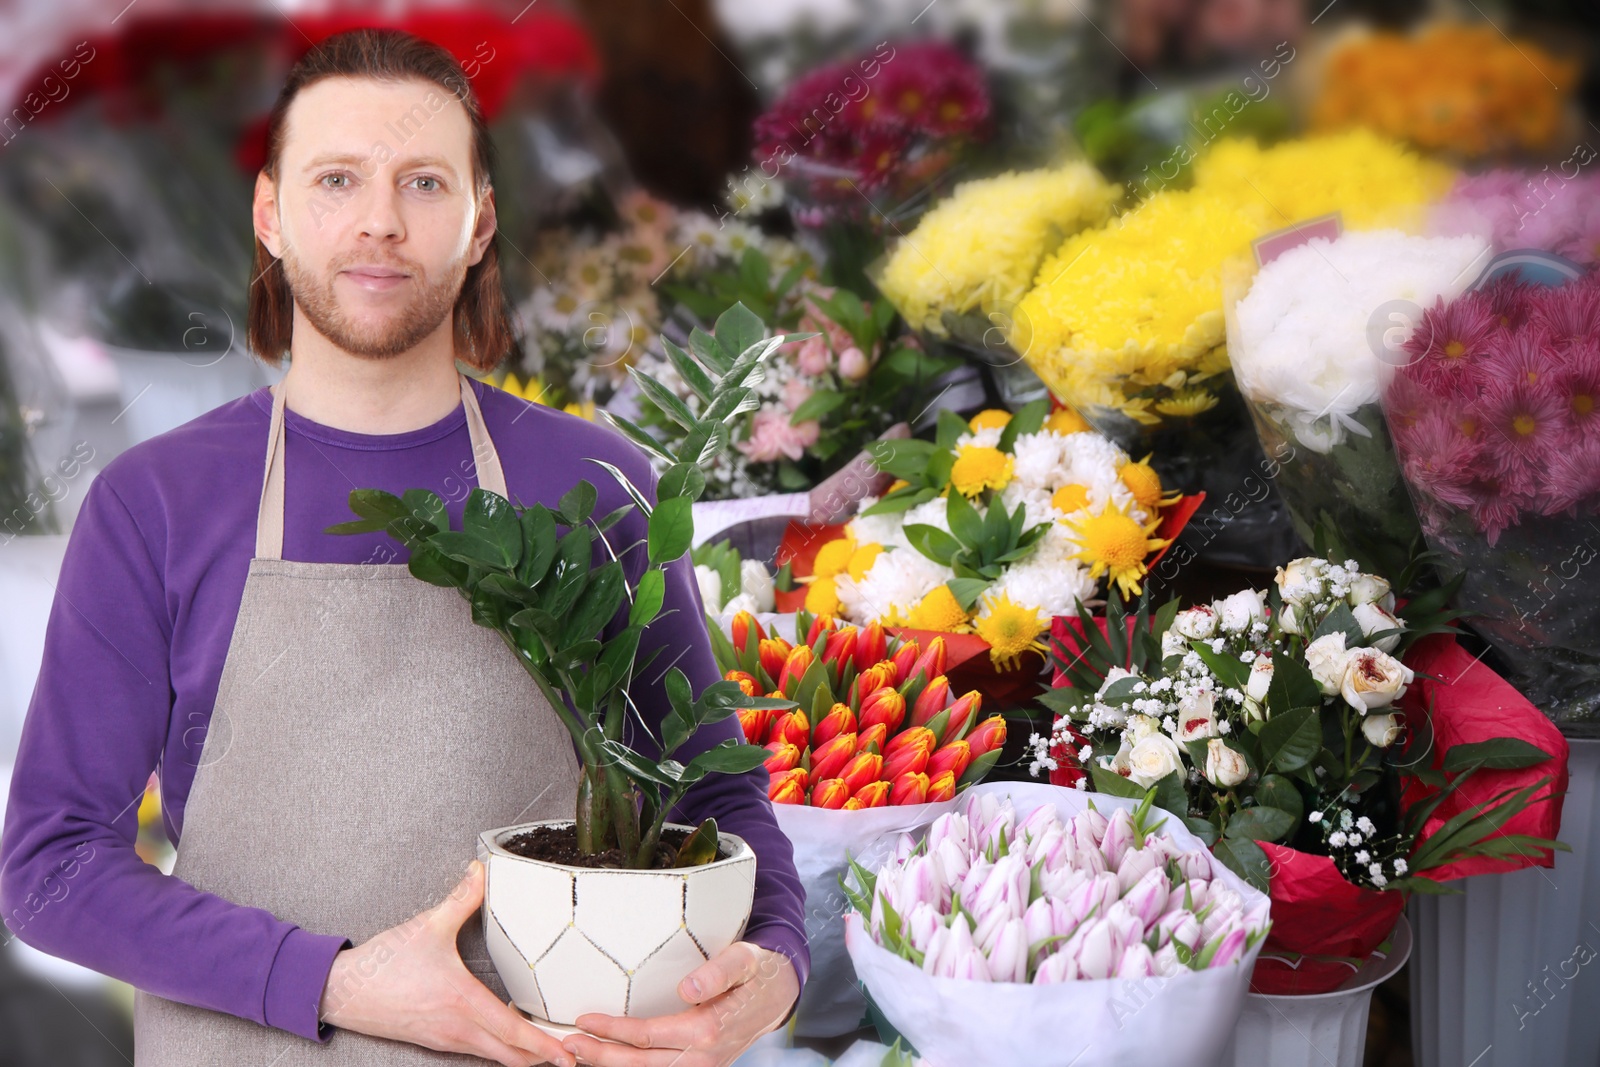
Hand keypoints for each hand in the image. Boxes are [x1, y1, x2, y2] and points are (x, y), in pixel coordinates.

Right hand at [318, 860, 575, 1066]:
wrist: (342, 991)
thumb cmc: (384, 963)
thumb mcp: (428, 925)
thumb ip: (462, 898)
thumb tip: (481, 870)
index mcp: (462, 1002)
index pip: (512, 1032)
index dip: (543, 1046)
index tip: (567, 1055)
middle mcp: (457, 1028)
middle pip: (509, 1055)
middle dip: (542, 1058)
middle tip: (573, 1056)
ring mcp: (446, 1038)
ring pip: (493, 1056)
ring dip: (522, 1056)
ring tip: (550, 1050)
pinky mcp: (436, 1040)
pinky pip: (476, 1051)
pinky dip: (500, 1050)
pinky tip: (510, 1038)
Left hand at [559, 942, 797, 1066]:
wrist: (780, 994)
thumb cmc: (758, 972)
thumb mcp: (745, 960)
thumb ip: (719, 971)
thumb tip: (688, 987)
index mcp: (708, 1031)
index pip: (649, 1036)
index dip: (614, 1031)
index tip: (584, 1020)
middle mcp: (702, 1057)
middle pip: (640, 1064)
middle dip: (601, 1056)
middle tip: (567, 1045)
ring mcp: (702, 1066)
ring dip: (612, 1065)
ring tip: (579, 1054)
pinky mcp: (700, 1066)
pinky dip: (633, 1066)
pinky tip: (611, 1058)